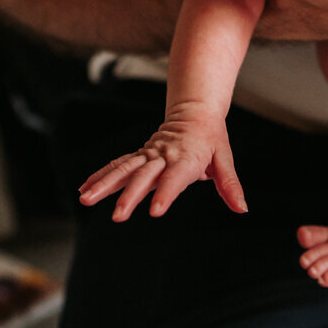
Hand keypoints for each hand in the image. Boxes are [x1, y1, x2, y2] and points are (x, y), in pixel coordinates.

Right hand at [78, 104, 246, 220]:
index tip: (155, 211)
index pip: (176, 177)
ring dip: (104, 184)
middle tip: (118, 216)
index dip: (166, 193)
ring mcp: (149, 155)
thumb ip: (230, 185)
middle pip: (145, 176)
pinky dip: (101, 176)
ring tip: (86, 199)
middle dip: (130, 196)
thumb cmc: (212, 138)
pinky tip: (84, 190)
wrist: (195, 111)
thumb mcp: (224, 159)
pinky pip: (118, 166)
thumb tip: (242, 209)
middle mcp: (164, 156)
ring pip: (124, 169)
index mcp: (187, 157)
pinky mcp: (139, 156)